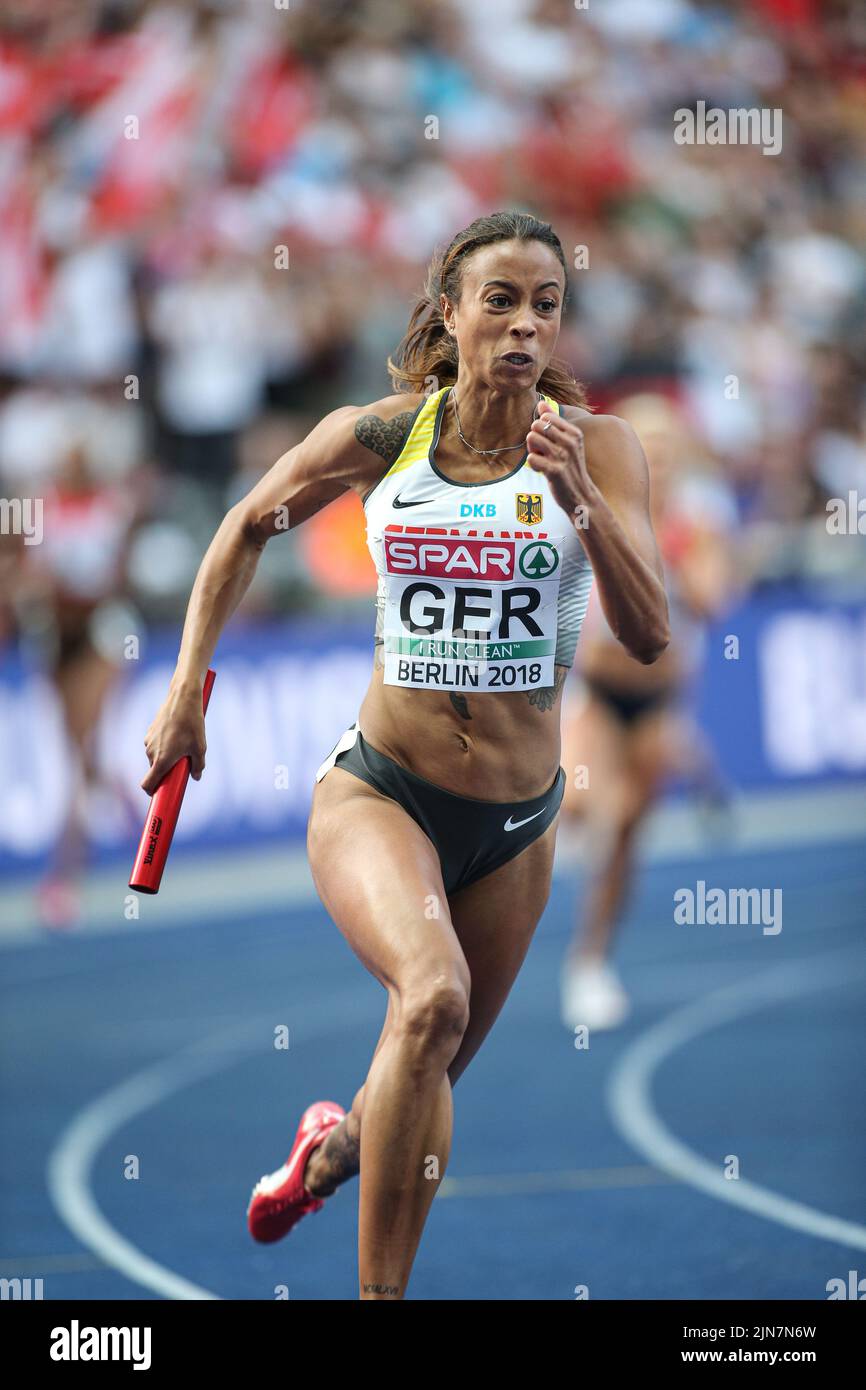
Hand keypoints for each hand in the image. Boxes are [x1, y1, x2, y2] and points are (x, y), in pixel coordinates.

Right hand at [141, 684, 205, 795]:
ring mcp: (148, 741)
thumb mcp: (200, 748)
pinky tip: (177, 735)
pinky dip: (164, 745)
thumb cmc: (192, 724)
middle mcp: (151, 752)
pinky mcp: (150, 731)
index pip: (147, 784)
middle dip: (166, 771)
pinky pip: (156, 745)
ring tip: (183, 745)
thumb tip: (196, 776)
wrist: (182, 699)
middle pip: (155, 770)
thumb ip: (198, 766)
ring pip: (156, 756)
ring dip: (166, 757)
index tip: (160, 794)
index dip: (151, 792)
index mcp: (161, 760)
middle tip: (182, 765)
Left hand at [526, 401, 595, 517]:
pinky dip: (533, 465)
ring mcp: (563, 456)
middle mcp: (570, 442)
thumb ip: (553, 421)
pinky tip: (543, 471)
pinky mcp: (555, 471)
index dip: (540, 428)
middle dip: (534, 439)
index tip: (548, 441)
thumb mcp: (567, 442)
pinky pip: (531, 458)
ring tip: (543, 460)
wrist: (581, 496)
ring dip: (532, 450)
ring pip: (531, 438)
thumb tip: (541, 403)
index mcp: (574, 432)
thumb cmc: (570, 467)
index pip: (545, 416)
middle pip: (536, 425)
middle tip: (543, 452)